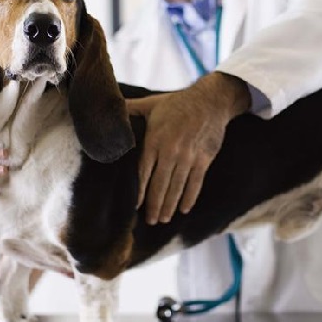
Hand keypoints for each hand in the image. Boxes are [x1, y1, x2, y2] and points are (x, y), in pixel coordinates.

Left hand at [127, 72, 249, 223]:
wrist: (211, 100)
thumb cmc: (177, 102)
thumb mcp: (151, 104)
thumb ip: (130, 109)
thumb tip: (110, 110)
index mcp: (155, 139)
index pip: (143, 171)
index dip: (138, 191)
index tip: (133, 206)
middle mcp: (171, 150)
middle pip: (160, 184)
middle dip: (154, 205)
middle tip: (149, 221)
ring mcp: (189, 156)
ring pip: (177, 187)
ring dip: (169, 206)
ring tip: (162, 219)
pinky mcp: (204, 159)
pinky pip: (196, 183)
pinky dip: (189, 197)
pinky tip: (184, 209)